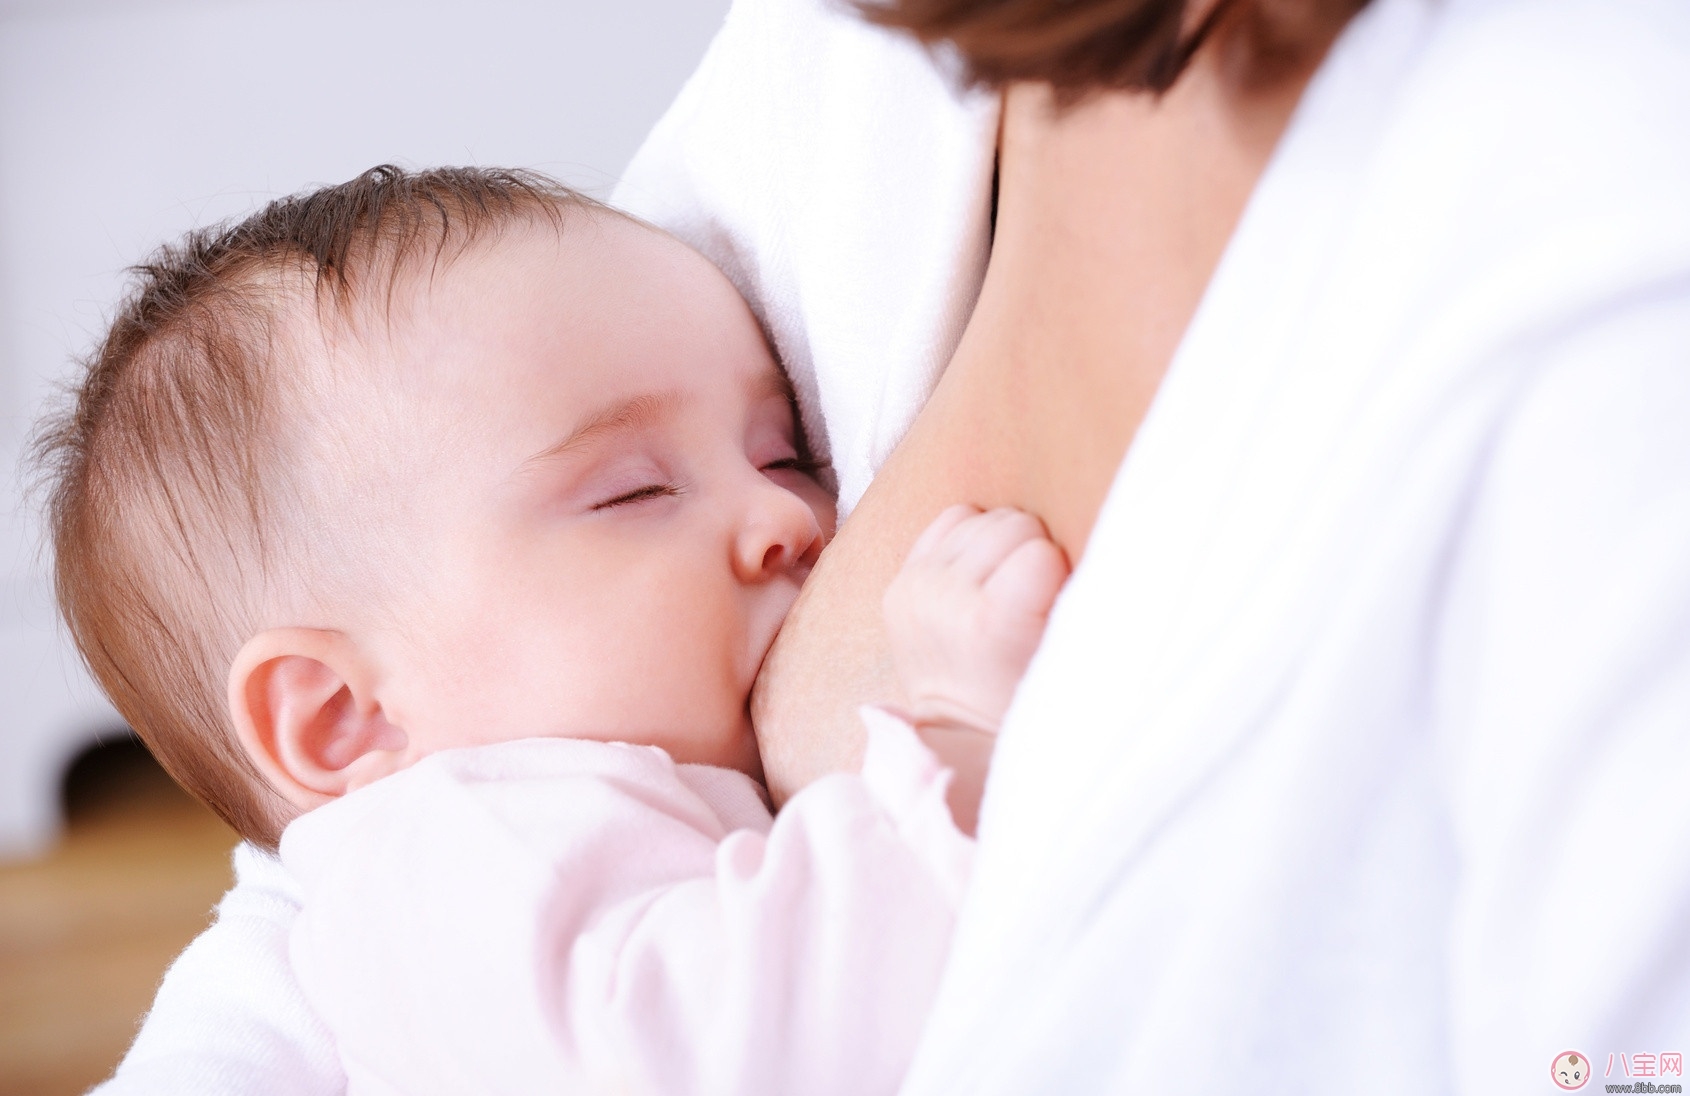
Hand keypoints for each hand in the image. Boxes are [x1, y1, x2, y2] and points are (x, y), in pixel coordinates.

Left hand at [883, 505, 1068, 734]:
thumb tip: (1100, 545)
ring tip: (1004, 589)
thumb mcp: (1069, 660)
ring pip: (982, 518)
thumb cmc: (1032, 695)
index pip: (1042, 551)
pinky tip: (978, 577)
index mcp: (992, 623)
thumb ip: (1081, 600)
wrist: (964, 734)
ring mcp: (917, 588)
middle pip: (1013, 523)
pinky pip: (949, 522)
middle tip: (1030, 598)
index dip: (1057, 573)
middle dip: (1032, 551)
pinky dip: (970, 540)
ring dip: (1002, 546)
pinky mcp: (900, 582)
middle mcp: (945, 600)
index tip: (1050, 607)